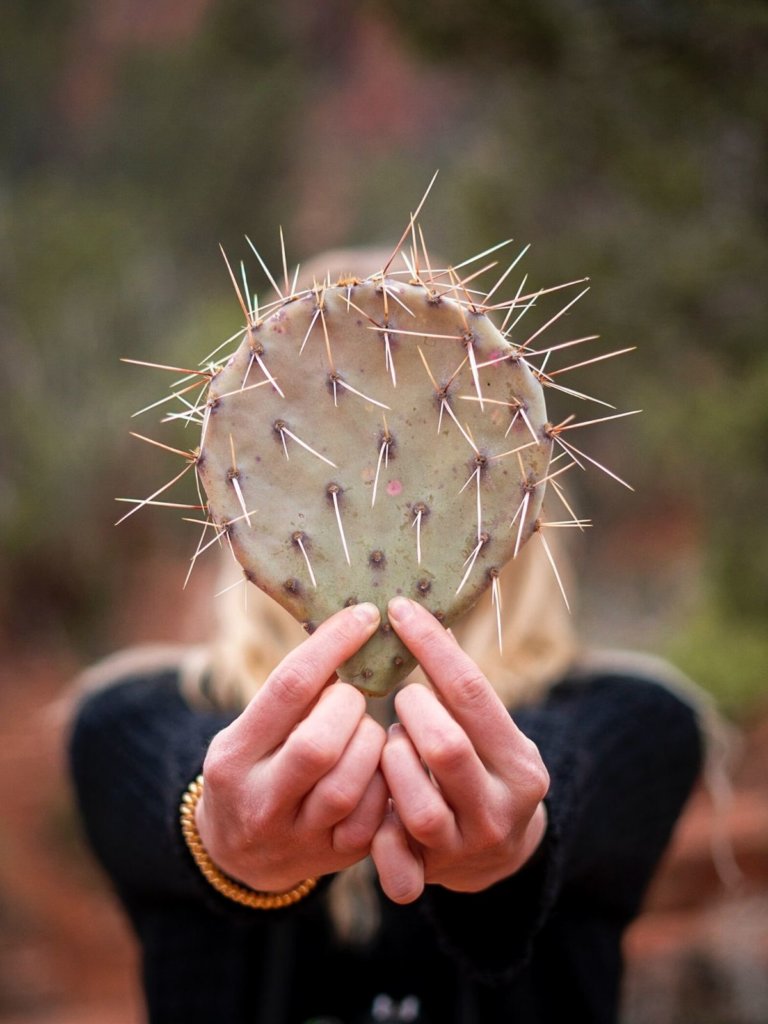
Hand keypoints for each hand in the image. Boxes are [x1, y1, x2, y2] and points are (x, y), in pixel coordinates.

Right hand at [195, 603, 387, 892]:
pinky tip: (378, 766)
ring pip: (350, 784)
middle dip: (349, 708)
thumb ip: (291, 697)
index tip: (364, 616)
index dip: (333, 646)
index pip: (288, 689)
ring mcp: (298, 837)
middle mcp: (260, 802)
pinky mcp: (335, 857)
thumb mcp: (249, 732)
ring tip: (364, 732)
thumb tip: (350, 630)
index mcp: (233, 757)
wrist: (238, 857)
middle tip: (352, 697)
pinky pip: (375, 816)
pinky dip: (385, 781)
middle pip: (319, 745)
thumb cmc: (253, 770)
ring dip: (371, 744)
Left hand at [371, 597, 549, 903]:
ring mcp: (466, 847)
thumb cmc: (482, 768)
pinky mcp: (431, 875)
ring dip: (392, 763)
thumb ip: (460, 695)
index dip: (430, 646)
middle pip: (444, 747)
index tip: (398, 610)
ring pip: (415, 802)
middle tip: (402, 699)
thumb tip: (417, 615)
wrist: (497, 854)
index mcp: (521, 764)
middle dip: (411, 713)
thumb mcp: (490, 733)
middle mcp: (501, 809)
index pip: (471, 692)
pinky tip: (374, 802)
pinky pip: (395, 858)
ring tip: (393, 747)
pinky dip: (377, 831)